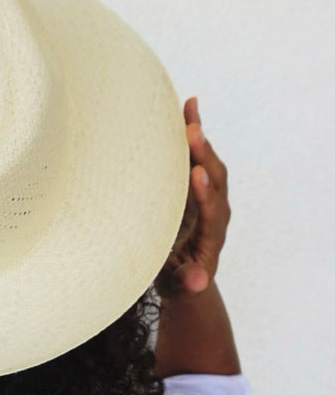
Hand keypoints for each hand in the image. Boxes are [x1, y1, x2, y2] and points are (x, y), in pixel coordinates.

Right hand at [156, 97, 230, 297]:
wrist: (187, 276)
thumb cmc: (180, 280)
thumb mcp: (182, 285)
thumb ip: (190, 281)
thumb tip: (199, 283)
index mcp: (213, 233)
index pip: (213, 209)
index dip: (205, 192)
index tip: (197, 174)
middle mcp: (215, 210)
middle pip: (215, 178)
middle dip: (204, 154)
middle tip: (191, 130)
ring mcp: (207, 195)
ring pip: (208, 162)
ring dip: (199, 137)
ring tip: (188, 109)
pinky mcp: (196, 187)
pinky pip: (196, 157)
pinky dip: (192, 134)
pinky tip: (185, 110)